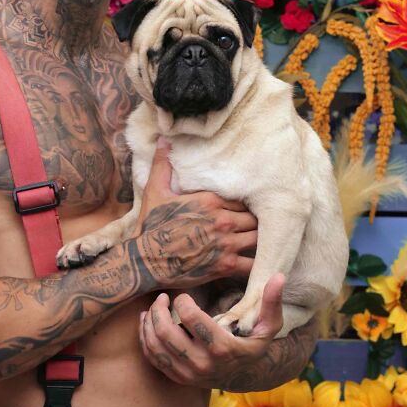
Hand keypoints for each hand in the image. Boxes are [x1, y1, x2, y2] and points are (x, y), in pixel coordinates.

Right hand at [135, 140, 257, 288]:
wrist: (145, 261)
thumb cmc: (151, 226)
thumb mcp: (155, 191)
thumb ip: (163, 164)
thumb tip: (164, 140)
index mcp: (210, 200)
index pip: (242, 198)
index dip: (245, 203)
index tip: (246, 207)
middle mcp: (223, 221)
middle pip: (255, 218)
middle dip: (256, 221)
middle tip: (257, 224)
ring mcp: (226, 244)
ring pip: (259, 239)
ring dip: (260, 240)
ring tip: (260, 242)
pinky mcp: (225, 266)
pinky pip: (253, 265)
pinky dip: (259, 265)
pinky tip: (259, 264)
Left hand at [138, 274, 284, 387]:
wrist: (242, 376)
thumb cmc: (252, 344)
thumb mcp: (267, 326)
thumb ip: (271, 303)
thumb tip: (279, 277)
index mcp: (222, 348)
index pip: (191, 318)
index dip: (183, 301)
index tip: (184, 296)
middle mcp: (202, 364)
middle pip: (166, 333)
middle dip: (159, 310)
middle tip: (162, 298)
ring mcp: (188, 374)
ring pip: (155, 346)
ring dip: (148, 324)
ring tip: (152, 308)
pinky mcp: (177, 377)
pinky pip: (153, 358)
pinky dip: (145, 339)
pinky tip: (147, 323)